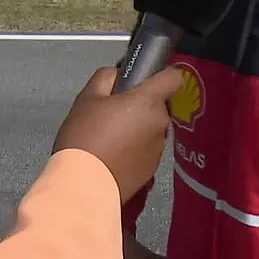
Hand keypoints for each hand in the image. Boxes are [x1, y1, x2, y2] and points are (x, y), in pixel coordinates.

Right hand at [52, 65, 183, 202]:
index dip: (163, 74)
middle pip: (158, 105)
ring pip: (152, 128)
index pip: (174, 77)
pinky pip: (147, 149)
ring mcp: (159, 148)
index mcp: (148, 101)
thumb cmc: (85, 135)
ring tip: (111, 138)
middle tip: (114, 113)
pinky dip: (136, 149)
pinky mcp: (153, 169)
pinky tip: (115, 156)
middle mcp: (160, 123)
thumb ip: (107, 78)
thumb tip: (119, 75)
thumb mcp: (87, 98)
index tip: (146, 80)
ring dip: (139, 128)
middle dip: (141, 105)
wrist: (84, 184)